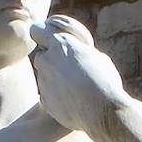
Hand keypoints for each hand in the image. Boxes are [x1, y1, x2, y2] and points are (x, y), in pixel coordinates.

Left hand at [30, 15, 127, 135]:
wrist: (102, 110)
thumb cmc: (104, 80)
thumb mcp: (97, 57)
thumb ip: (80, 52)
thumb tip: (78, 52)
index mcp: (61, 44)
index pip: (37, 31)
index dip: (42, 36)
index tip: (47, 42)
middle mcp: (47, 60)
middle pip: (41, 57)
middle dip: (51, 62)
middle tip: (68, 71)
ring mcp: (43, 81)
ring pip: (44, 77)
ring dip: (54, 80)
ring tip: (74, 89)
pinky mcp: (44, 100)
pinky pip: (47, 95)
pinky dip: (55, 97)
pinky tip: (72, 101)